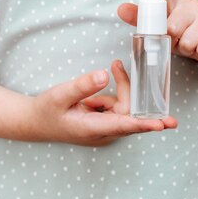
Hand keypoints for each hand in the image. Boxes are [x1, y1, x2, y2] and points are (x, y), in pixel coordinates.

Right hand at [20, 59, 178, 145]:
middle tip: (117, 65)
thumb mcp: (59, 95)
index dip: (144, 124)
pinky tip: (93, 96)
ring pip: (126, 108)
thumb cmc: (46, 111)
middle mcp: (104, 133)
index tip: (161, 124)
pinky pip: (119, 107)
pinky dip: (110, 96)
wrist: (36, 122)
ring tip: (103, 79)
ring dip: (118, 90)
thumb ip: (82, 86)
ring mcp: (107, 130)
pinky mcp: (107, 124)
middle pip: (129, 111)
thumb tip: (103, 75)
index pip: (123, 126)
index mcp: (92, 129)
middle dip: (127, 88)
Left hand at [118, 0, 197, 67]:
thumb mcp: (163, 27)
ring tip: (192, 44)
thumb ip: (142, 19)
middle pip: (172, 26)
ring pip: (188, 41)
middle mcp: (191, 6)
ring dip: (188, 49)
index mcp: (175, 3)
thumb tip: (121, 9)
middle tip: (178, 39)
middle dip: (173, 40)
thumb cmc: (185, 33)